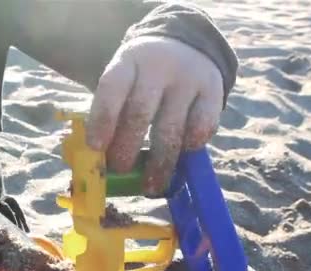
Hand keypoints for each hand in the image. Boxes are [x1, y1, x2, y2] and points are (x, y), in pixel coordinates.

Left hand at [86, 35, 223, 196]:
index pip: (112, 88)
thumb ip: (112, 111)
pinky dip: (191, 146)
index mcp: (128, 61)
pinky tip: (181, 158)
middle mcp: (159, 67)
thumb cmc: (142, 76)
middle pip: (141, 111)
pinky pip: (203, 126)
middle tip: (120, 169)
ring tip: (151, 186)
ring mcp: (189, 78)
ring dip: (160, 162)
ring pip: (173, 126)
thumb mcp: (124, 79)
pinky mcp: (214, 90)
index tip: (96, 148)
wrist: (185, 45)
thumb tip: (99, 160)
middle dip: (127, 146)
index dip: (103, 119)